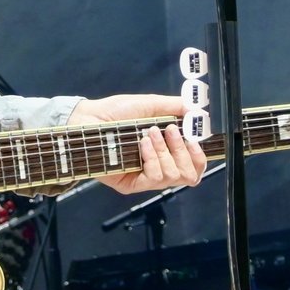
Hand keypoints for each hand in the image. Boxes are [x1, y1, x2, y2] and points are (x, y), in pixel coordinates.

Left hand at [69, 93, 207, 194]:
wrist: (90, 118)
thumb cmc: (116, 112)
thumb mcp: (150, 104)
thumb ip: (174, 107)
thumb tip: (198, 112)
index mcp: (166, 152)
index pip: (194, 166)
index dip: (199, 155)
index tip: (193, 137)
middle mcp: (158, 168)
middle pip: (189, 175)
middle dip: (183, 151)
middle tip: (169, 131)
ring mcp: (144, 178)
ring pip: (173, 177)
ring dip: (165, 151)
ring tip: (150, 133)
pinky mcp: (131, 185)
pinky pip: (154, 178)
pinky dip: (153, 158)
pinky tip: (142, 144)